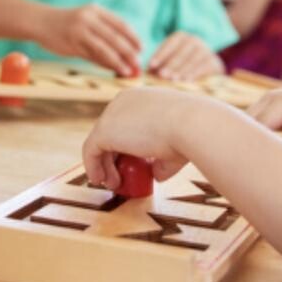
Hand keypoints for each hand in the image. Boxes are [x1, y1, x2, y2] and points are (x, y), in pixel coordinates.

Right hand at [42, 4, 141, 76]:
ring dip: (118, 61)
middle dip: (129, 52)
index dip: (133, 37)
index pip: (121, 24)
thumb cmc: (67, 24)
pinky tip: (112, 70)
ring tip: (128, 71)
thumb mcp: (86, 21)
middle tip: (138, 63)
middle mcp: (89, 18)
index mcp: (96, 11)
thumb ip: (103, 34)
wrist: (40, 21)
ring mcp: (80, 30)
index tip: (142, 48)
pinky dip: (104, 63)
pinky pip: (92, 55)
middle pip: (115, 37)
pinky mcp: (72, 43)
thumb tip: (123, 54)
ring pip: (104, 48)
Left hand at [82, 88, 208, 187]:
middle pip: (110, 130)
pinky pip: (91, 151)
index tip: (130, 162)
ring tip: (112, 183)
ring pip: (99, 141)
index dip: (124, 144)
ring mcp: (111, 113)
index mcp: (140, 98)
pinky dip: (93, 167)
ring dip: (104, 165)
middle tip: (119, 176)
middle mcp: (123, 101)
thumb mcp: (174, 143)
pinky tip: (100, 180)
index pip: (125, 121)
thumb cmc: (189, 132)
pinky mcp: (104, 130)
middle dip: (113, 155)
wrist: (190, 124)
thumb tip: (156, 174)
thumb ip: (161, 158)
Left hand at [148, 32, 222, 80]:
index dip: (160, 54)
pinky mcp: (213, 61)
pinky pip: (204, 66)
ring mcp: (205, 50)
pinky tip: (187, 80)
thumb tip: (145, 72)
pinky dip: (195, 73)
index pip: (169, 44)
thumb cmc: (182, 63)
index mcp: (181, 37)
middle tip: (161, 75)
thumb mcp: (171, 60)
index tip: (151, 65)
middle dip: (170, 64)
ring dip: (182, 70)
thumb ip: (159, 64)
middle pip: (180, 52)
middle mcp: (194, 40)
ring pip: (192, 59)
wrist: (208, 66)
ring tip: (173, 79)